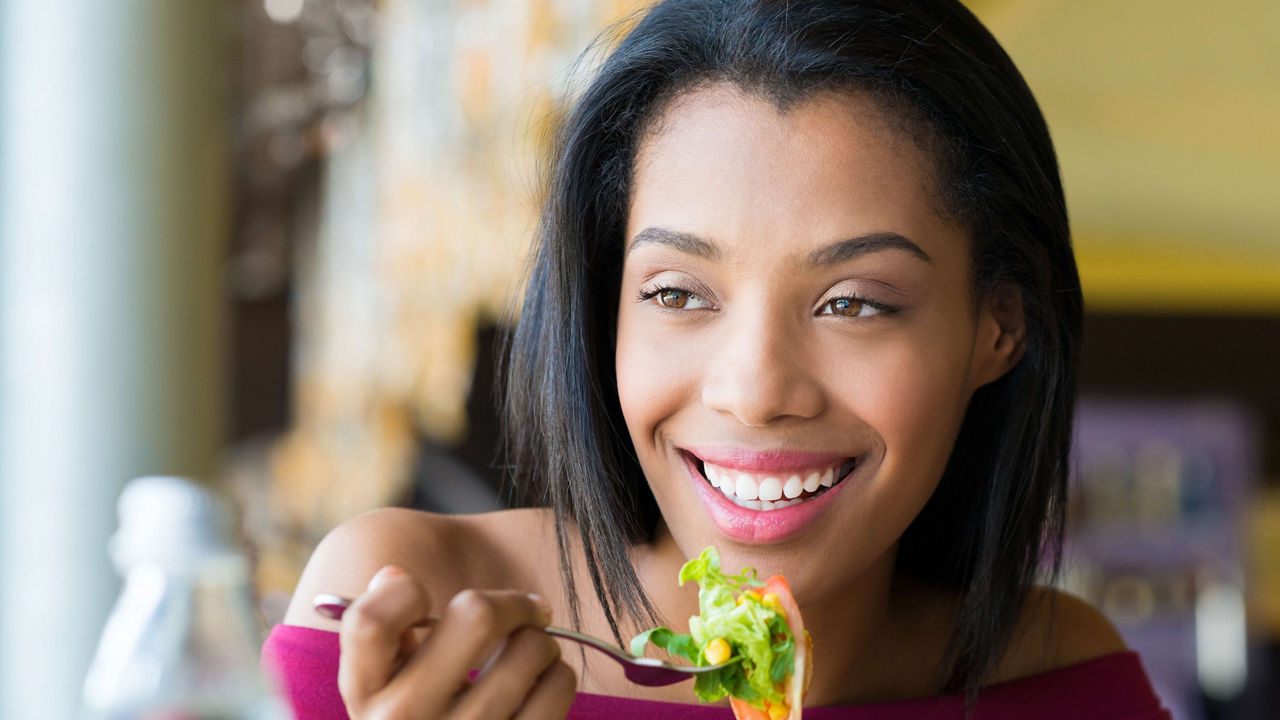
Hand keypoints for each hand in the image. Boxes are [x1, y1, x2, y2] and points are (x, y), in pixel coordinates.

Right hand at [338, 565, 576, 718]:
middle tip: (521, 614)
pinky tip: (541, 685)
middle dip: (510, 604)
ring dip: (540, 641)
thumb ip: (381, 634)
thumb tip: (394, 576)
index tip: (426, 602)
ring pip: (530, 648)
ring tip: (529, 655)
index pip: (370, 620)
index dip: (402, 592)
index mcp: (366, 693)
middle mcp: (404, 719)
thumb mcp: (378, 689)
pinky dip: (557, 674)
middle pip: (476, 616)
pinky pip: (557, 686)